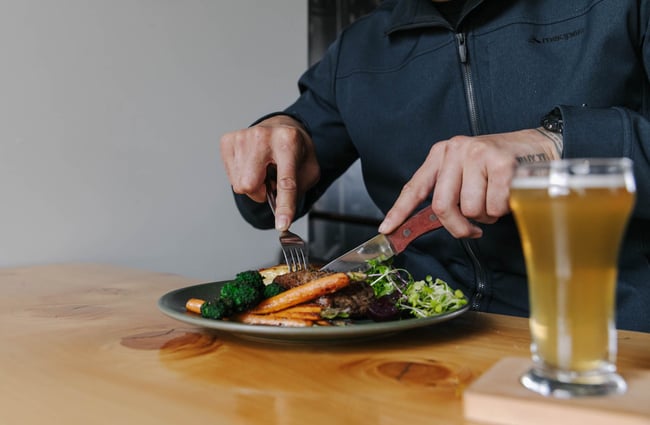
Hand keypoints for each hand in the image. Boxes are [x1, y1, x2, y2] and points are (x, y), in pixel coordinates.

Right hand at [219, 115, 319, 230]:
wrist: (280, 127)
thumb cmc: (294, 150)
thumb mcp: (309, 169)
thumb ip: (298, 190)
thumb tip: (282, 211)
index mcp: (288, 142)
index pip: (285, 181)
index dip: (284, 205)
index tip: (282, 223)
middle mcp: (263, 136)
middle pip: (249, 185)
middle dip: (260, 192)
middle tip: (269, 182)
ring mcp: (242, 137)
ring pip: (239, 184)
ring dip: (252, 184)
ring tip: (262, 169)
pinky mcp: (228, 141)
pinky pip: (230, 177)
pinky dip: (241, 176)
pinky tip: (252, 164)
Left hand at [378, 128, 558, 238]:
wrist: (539, 145)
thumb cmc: (498, 166)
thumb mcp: (464, 172)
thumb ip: (447, 193)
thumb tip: (428, 223)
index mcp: (441, 154)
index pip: (415, 187)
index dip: (399, 211)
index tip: (387, 229)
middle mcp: (455, 151)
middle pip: (442, 206)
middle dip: (457, 227)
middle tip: (471, 231)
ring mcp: (477, 155)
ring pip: (470, 210)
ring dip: (485, 217)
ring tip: (495, 200)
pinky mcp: (500, 163)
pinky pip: (492, 207)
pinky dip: (502, 210)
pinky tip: (508, 195)